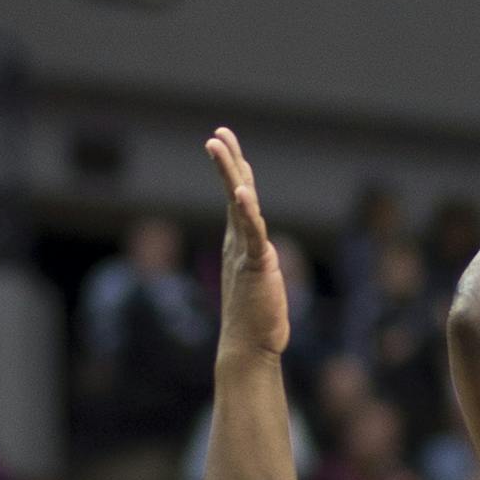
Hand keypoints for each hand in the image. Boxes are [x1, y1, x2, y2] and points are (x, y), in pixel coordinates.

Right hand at [205, 128, 288, 354]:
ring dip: (229, 174)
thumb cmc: (256, 318)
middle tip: (217, 133)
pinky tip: (242, 192)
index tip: (224, 141)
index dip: (233, 169)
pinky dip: (248, 211)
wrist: (249, 346)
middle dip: (227, 161)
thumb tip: (261, 254)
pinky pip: (251, 232)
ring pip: (238, 204)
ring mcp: (245, 251)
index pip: (238, 197)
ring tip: (218, 146)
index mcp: (240, 242)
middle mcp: (239, 241)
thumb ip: (258, 260)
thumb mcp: (259, 279)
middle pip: (234, 191)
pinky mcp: (256, 264)